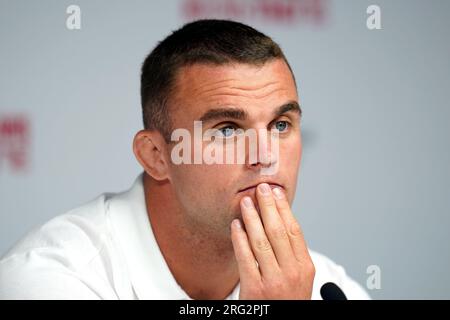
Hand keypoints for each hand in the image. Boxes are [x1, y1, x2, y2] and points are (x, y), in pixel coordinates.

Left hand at [231, 183, 314, 299]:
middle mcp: (292, 273)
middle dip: (268, 206)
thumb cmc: (287, 299)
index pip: (294, 230)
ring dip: (252, 218)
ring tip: (246, 202)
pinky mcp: (255, 289)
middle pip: (278, 231)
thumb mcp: (298, 277)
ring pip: (261, 241)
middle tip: (260, 188)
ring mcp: (273, 281)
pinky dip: (239, 238)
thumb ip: (291, 253)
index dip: (284, 209)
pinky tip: (236, 225)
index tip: (276, 192)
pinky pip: (245, 257)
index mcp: (305, 267)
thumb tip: (280, 220)